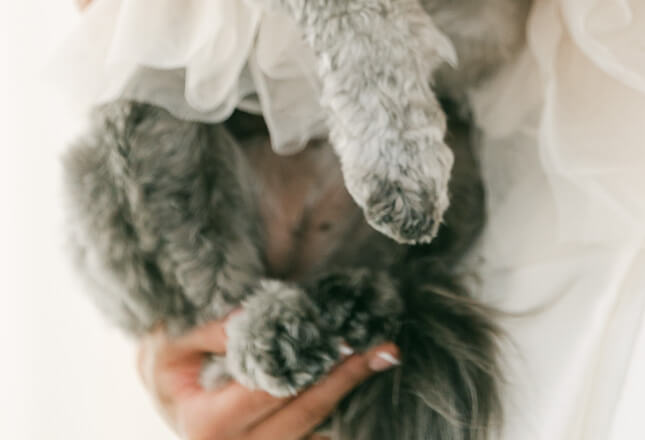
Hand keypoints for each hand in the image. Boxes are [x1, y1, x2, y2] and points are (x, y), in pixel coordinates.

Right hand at [137, 317, 399, 439]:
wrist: (162, 398)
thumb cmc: (166, 369)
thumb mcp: (171, 344)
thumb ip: (213, 330)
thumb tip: (260, 314)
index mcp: (205, 425)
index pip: (267, 390)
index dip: (308, 364)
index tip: (342, 337)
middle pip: (301, 415)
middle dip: (344, 380)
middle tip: (385, 349)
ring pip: (311, 435)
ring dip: (348, 400)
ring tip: (381, 363)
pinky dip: (337, 423)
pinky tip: (364, 394)